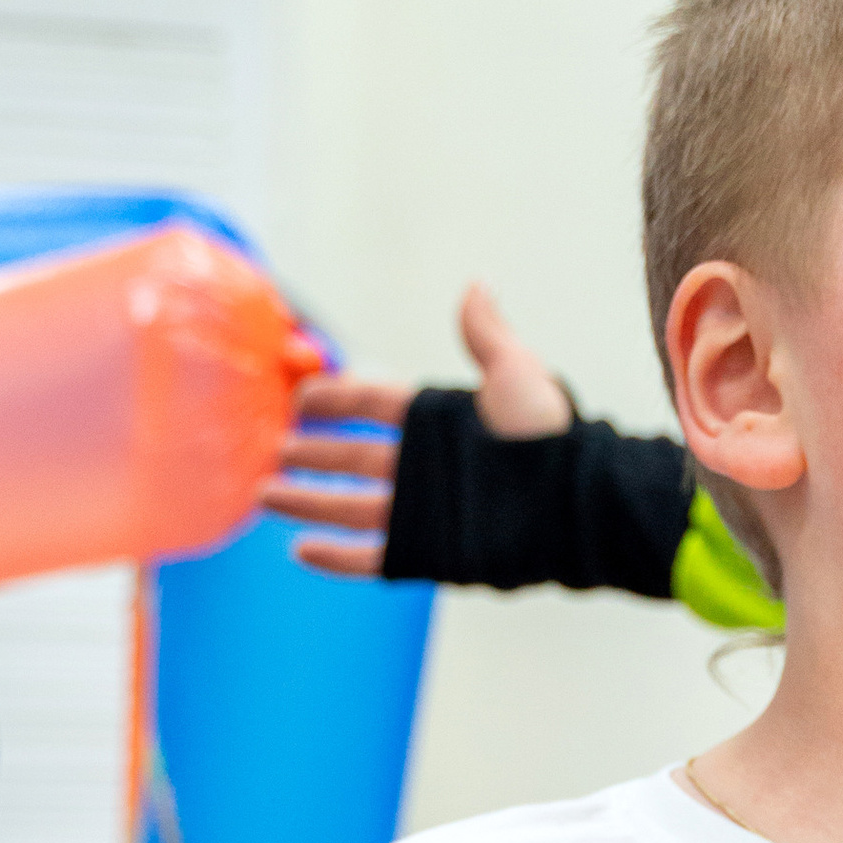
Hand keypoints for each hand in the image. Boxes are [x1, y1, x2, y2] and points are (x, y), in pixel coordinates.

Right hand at [262, 281, 572, 573]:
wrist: (576, 504)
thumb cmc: (552, 438)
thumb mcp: (515, 375)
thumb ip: (486, 334)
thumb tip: (478, 285)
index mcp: (437, 423)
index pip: (372, 407)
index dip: (335, 402)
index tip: (300, 400)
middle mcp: (424, 467)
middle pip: (351, 458)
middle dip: (311, 455)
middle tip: (273, 452)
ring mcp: (423, 511)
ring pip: (349, 505)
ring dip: (307, 502)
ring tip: (266, 496)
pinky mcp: (427, 551)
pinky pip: (371, 557)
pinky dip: (336, 558)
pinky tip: (302, 551)